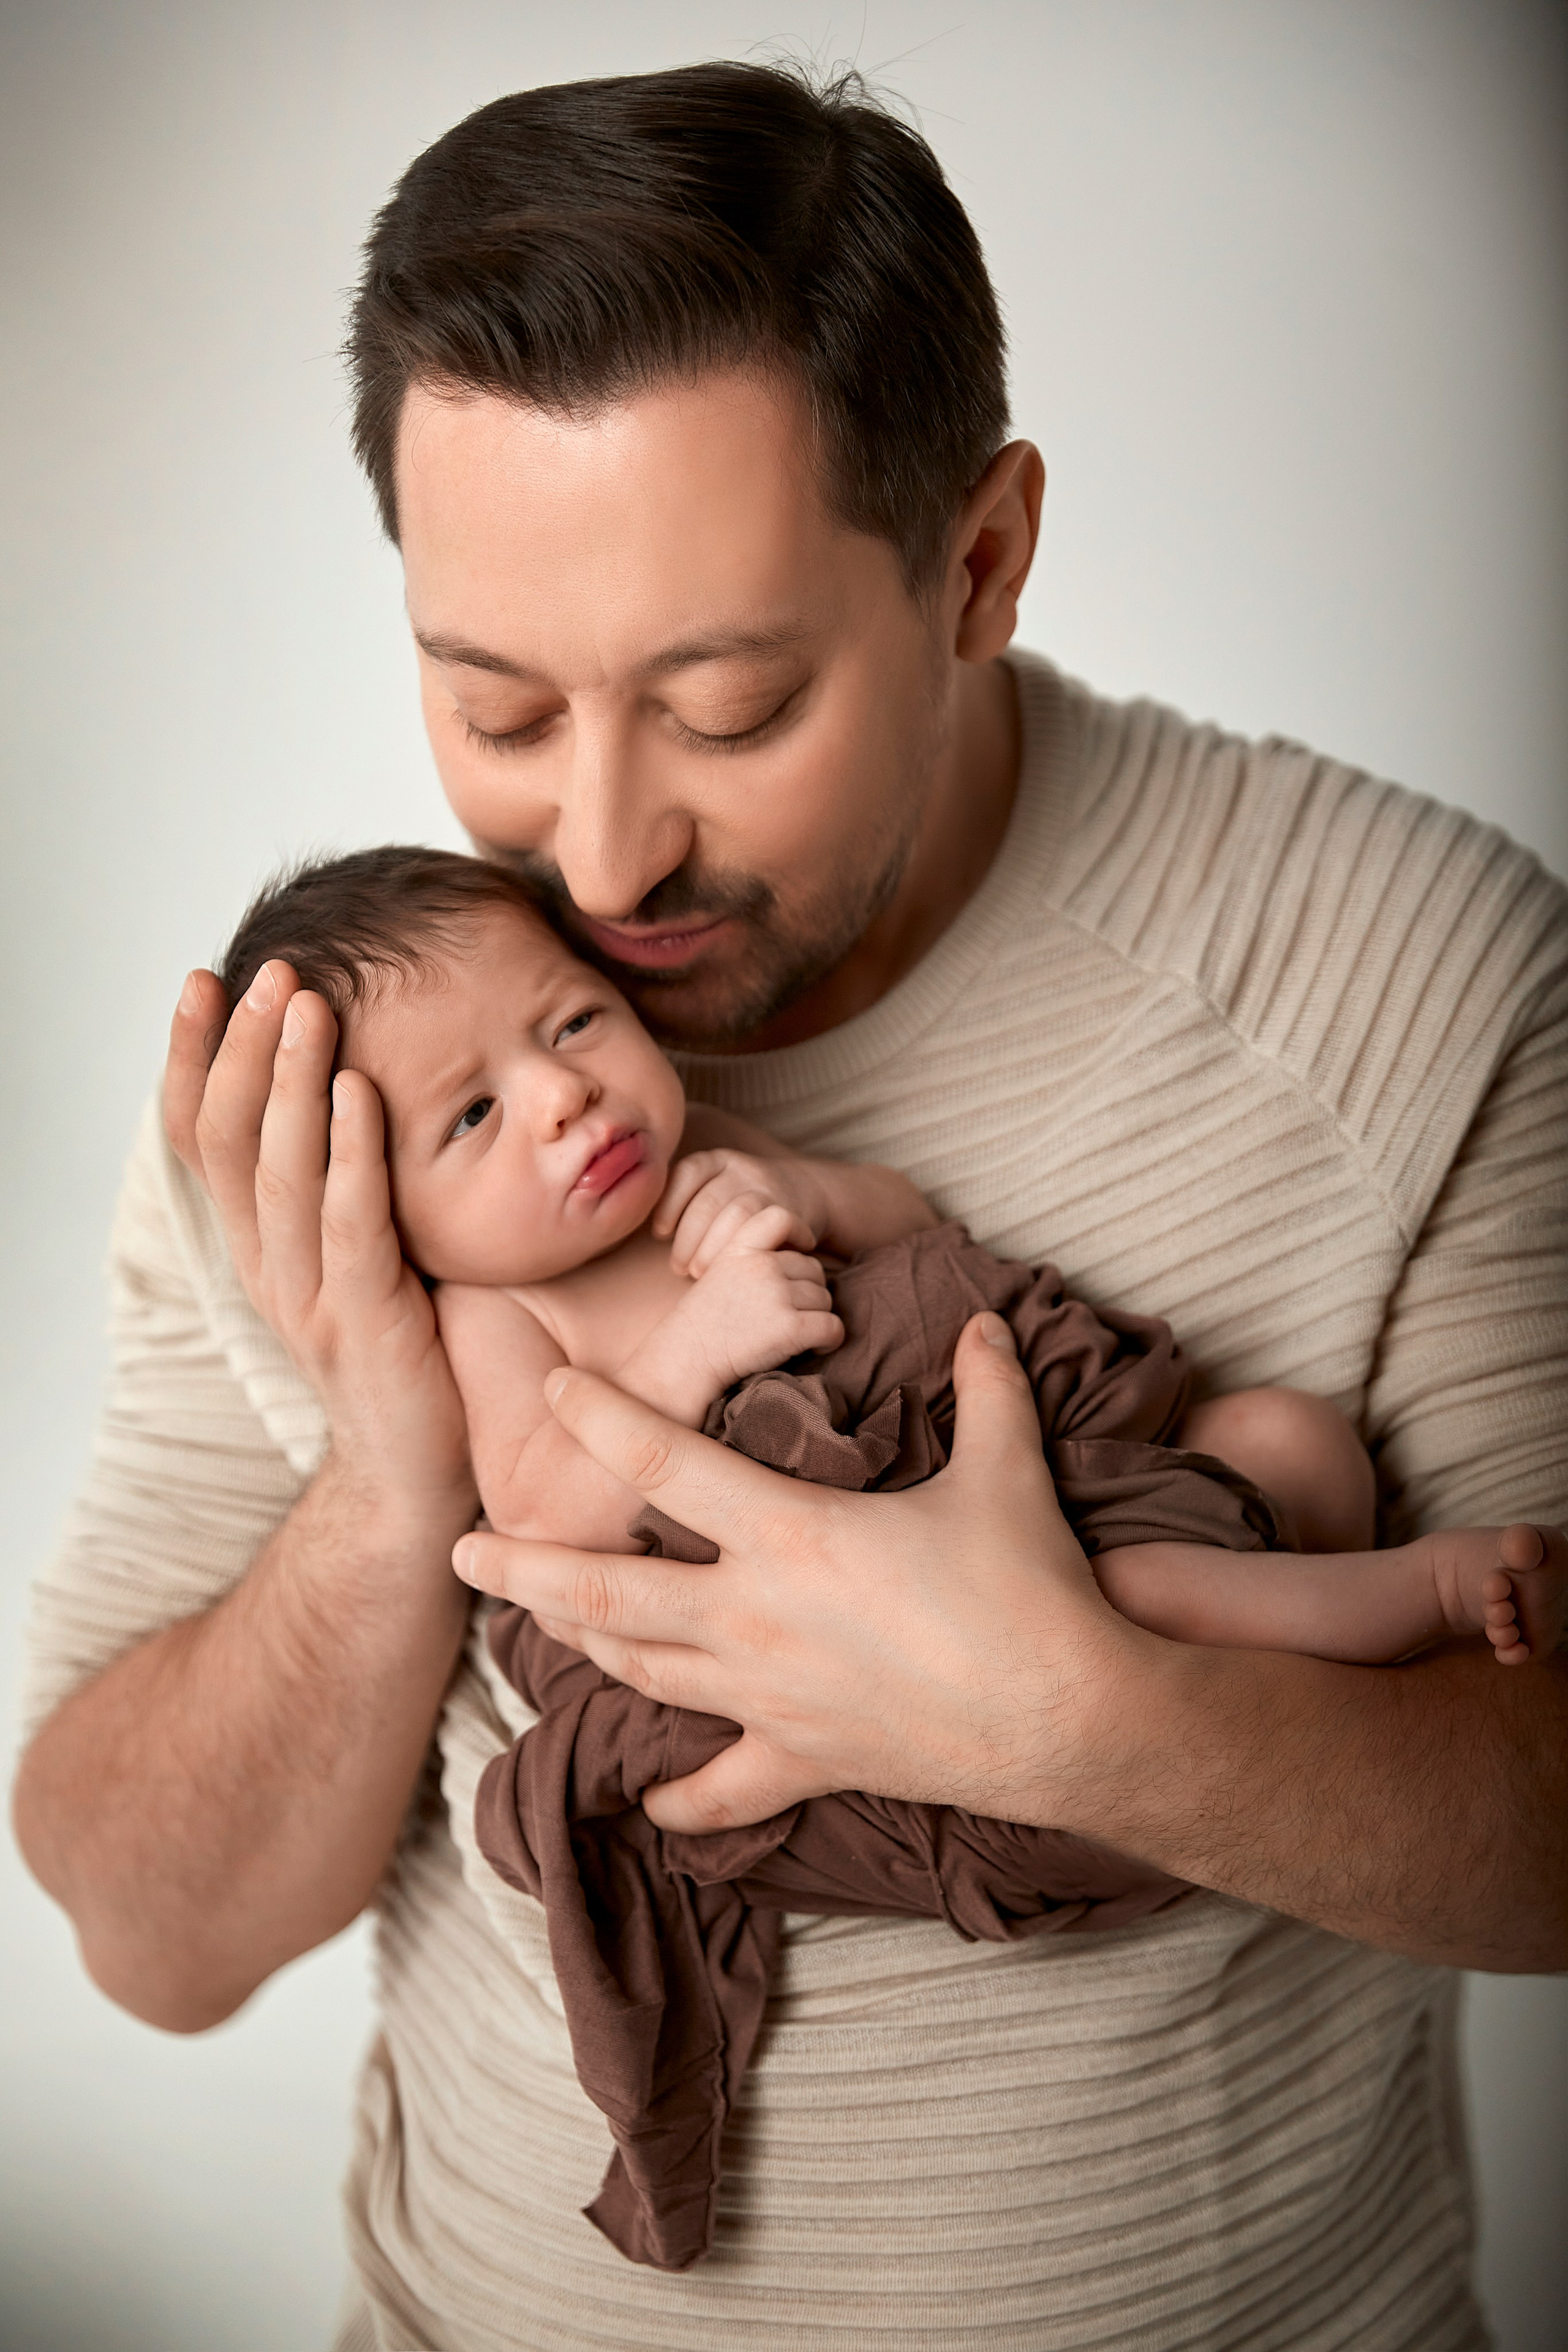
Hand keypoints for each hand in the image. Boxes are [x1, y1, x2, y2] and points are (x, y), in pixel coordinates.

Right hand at [164, 963, 474, 1516]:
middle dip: (242, 1049)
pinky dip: (351, 1155)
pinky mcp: (368, 1324)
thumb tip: (349, 1077)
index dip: (193, 1059)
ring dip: (290, 1082)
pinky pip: (351, 1226)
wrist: (418, 1477)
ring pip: (280, 1174)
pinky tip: (357, 1091)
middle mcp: (267, 1267)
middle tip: (267, 971)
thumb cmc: (404, 1351)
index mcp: (257, 1246)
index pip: (201, 1138)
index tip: (203, 980)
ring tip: (306, 1005)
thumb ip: (342, 1181)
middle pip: (230, 1142)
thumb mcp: (356, 1254)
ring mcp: (311, 1299)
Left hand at [453, 1314, 1146, 1833]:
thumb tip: (984, 1322)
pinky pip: (723, 1791)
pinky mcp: (805, 1761)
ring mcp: (770, 1699)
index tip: (552, 1388)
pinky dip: (682, 1800)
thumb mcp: (1003, 1471)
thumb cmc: (1029, 1590)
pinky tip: (652, 1801)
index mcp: (790, 1536)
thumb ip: (987, 1388)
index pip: (667, 1465)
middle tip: (461, 1553)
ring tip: (544, 1629)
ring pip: (645, 1675)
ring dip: (586, 1649)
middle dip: (525, 1570)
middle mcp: (756, 1618)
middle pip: (609, 1592)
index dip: (603, 1419)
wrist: (1070, 1719)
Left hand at [653, 1147, 831, 1275]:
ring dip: (711, 1250)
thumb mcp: (715, 1188)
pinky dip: (739, 1251)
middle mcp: (742, 1169)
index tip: (660, 1234)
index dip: (669, 1204)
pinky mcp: (788, 1211)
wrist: (805, 1191)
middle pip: (708, 1201)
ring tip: (697, 1273)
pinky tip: (727, 1266)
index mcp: (718, 1159)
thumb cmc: (742, 1203)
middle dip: (688, 1239)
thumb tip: (646, 1230)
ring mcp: (768, 1188)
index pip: (687, 1173)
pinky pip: (762, 1230)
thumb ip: (686, 1202)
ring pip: (736, 1215)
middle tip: (679, 1267)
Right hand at [664, 1204, 844, 1395]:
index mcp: (739, 1249)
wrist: (687, 1361)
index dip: (799, 1231)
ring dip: (816, 1317)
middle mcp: (760, 1266)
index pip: (779, 1218)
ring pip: (825, 1299)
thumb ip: (751, 1258)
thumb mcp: (717, 1273)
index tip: (804, 1247)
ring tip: (793, 1333)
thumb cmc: (704, 1325)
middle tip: (787, 1314)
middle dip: (807, 1291)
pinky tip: (815, 1346)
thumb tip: (800, 1257)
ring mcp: (777, 1295)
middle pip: (813, 1268)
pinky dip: (830, 1339)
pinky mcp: (791, 1327)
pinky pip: (833, 1327)